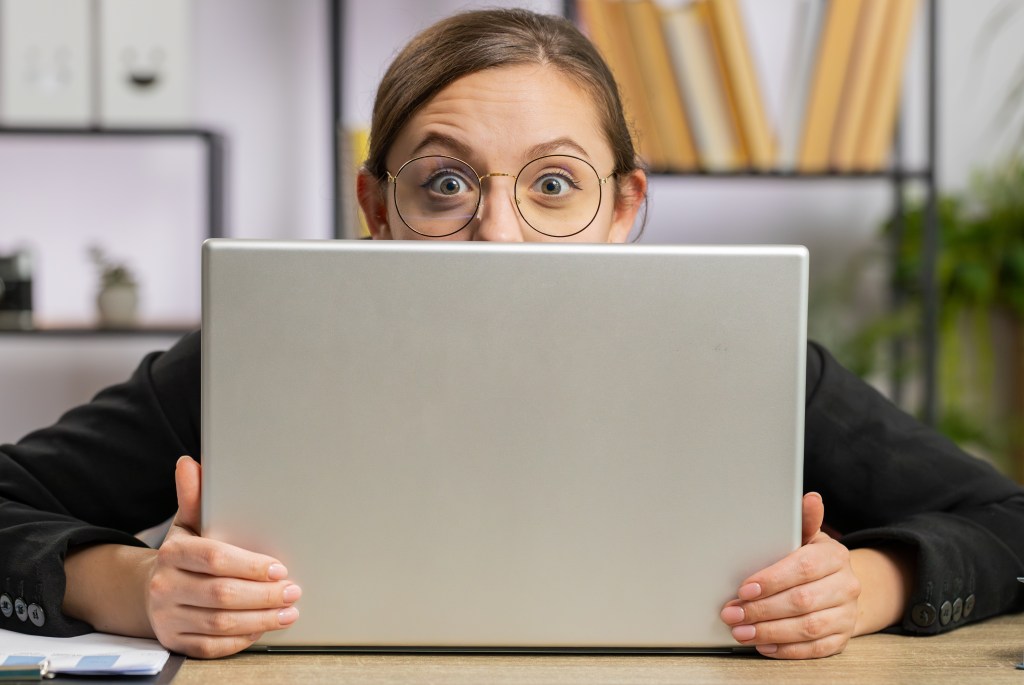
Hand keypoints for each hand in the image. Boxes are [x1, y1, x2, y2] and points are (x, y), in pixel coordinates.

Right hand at [144, 456, 301, 657]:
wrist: (151, 590)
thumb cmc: (184, 554)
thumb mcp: (188, 524)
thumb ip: (195, 497)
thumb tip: (189, 463)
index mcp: (173, 553)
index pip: (214, 558)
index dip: (250, 565)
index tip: (279, 568)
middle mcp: (166, 587)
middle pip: (221, 594)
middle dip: (263, 595)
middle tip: (293, 590)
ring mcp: (168, 617)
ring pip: (220, 624)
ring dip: (260, 619)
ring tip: (289, 611)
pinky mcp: (176, 642)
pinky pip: (213, 647)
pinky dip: (242, 639)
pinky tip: (264, 627)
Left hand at [719, 492, 860, 658]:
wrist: (841, 586)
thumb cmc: (814, 560)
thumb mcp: (807, 537)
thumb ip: (803, 521)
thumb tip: (810, 499)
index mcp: (835, 556)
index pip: (803, 568)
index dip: (771, 580)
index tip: (743, 589)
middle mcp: (846, 585)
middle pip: (802, 601)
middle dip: (762, 610)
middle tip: (732, 614)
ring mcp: (847, 614)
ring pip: (808, 628)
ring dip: (770, 632)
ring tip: (741, 632)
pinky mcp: (842, 638)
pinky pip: (815, 650)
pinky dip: (787, 650)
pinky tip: (763, 646)